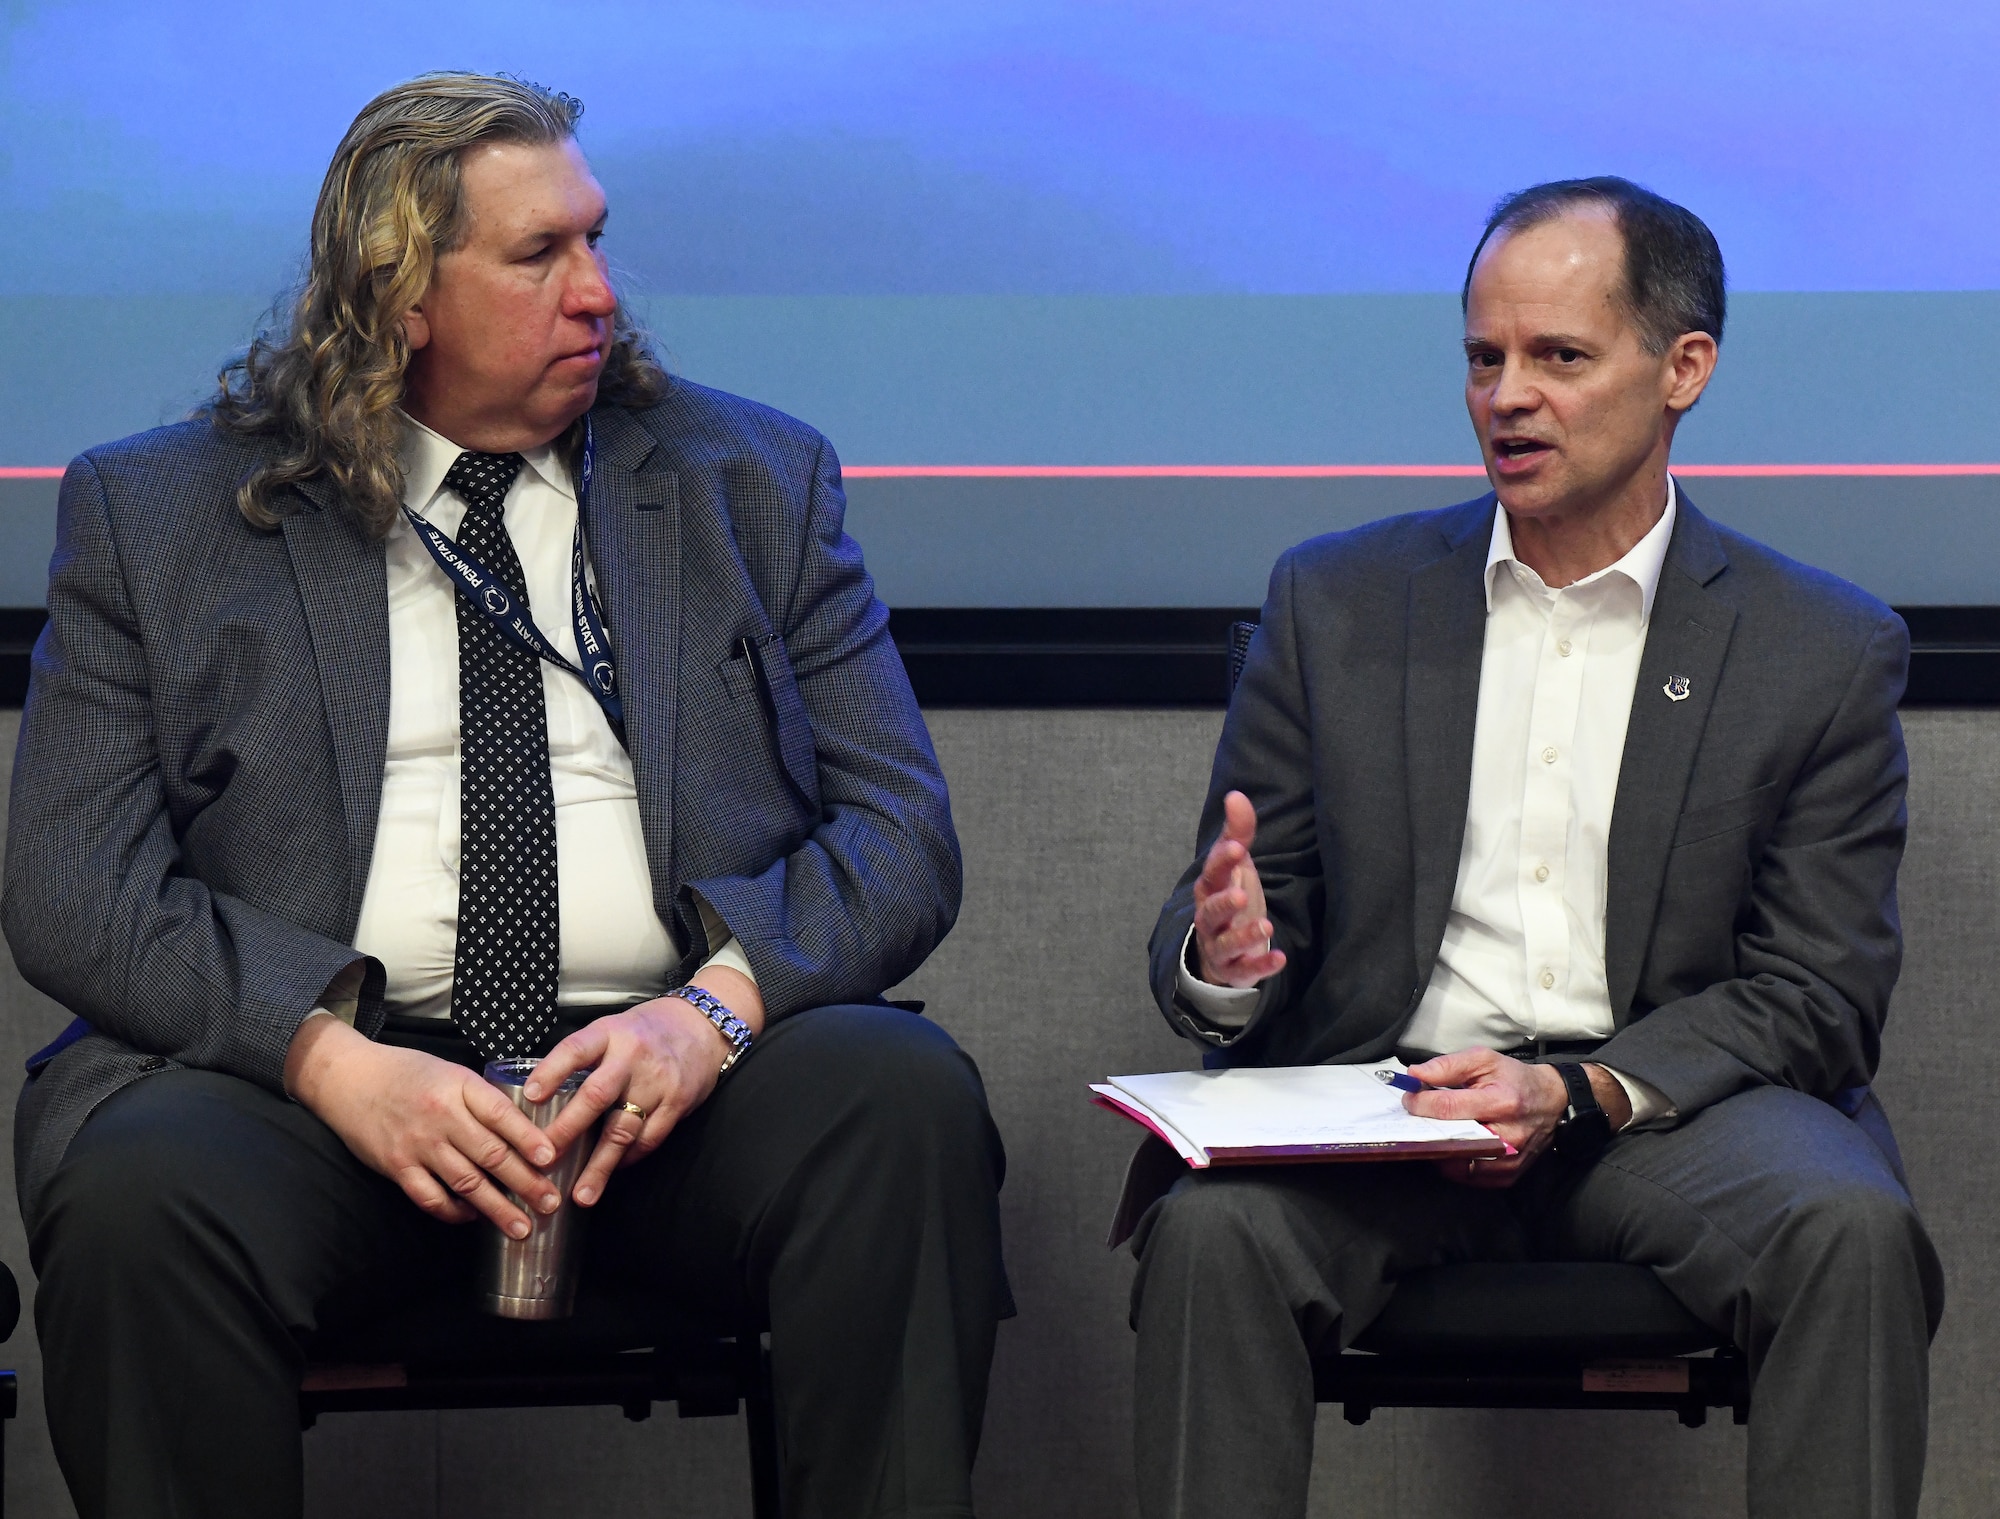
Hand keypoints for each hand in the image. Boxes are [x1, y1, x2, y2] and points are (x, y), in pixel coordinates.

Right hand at [284, 1015, 560, 1236]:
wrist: (349, 1079)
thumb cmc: (407, 1073)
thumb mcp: (450, 1073)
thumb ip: (482, 1099)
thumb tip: (524, 1129)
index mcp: (460, 1086)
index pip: (502, 1114)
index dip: (529, 1138)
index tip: (552, 1158)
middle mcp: (441, 1116)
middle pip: (491, 1154)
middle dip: (525, 1183)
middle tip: (550, 1203)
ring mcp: (418, 1144)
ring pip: (466, 1182)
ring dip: (496, 1209)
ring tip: (521, 1227)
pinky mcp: (396, 1166)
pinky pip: (430, 1197)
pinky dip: (454, 1212)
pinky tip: (473, 1217)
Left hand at [527, 966, 766, 1207]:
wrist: (702, 1024)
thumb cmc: (647, 1030)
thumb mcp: (613, 1029)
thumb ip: (586, 1059)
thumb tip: (544, 1097)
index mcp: (610, 1033)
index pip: (575, 1050)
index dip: (551, 1072)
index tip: (531, 1097)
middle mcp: (632, 1056)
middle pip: (596, 1096)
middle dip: (568, 1130)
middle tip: (545, 1159)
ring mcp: (657, 1081)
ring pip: (624, 1128)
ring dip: (600, 1165)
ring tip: (582, 1194)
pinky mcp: (677, 1102)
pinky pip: (650, 1138)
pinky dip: (629, 1158)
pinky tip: (614, 1169)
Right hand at [1193, 790, 1286, 987]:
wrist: (1221, 946)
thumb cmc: (1230, 896)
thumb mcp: (1235, 864)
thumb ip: (1237, 832)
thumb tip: (1235, 795)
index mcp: (1209, 889)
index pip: (1212, 874)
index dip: (1223, 862)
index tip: (1238, 848)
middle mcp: (1210, 919)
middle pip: (1210, 912)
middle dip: (1224, 904)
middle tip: (1241, 894)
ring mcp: (1221, 946)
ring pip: (1226, 944)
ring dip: (1243, 936)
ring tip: (1266, 926)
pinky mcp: (1236, 969)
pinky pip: (1246, 970)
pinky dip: (1262, 965)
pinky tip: (1281, 958)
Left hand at [1402, 1050, 1632, 1187]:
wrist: (1552, 1102)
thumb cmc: (1515, 1079)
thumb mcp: (1484, 1060)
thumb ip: (1447, 1066)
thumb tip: (1414, 1076)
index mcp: (1502, 1102)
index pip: (1449, 1108)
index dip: (1421, 1103)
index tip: (1409, 1098)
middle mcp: (1508, 1135)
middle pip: (1452, 1140)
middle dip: (1426, 1130)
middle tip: (1416, 1119)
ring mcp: (1510, 1160)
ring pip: (1458, 1165)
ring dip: (1438, 1150)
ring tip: (1434, 1133)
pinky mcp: (1509, 1175)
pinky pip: (1471, 1177)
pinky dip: (1454, 1164)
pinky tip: (1452, 1147)